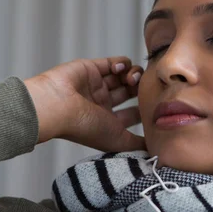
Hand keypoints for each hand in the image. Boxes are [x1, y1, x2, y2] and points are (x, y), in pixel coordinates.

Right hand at [23, 57, 144, 151]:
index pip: (131, 114)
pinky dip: (122, 63)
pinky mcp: (92, 68)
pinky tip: (120, 70)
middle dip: (141, 89)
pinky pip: (114, 62)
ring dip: (134, 75)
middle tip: (145, 89)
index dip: (144, 110)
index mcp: (106, 121)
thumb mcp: (117, 140)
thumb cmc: (84, 126)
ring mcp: (97, 85)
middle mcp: (101, 103)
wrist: (57, 107)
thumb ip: (137, 144)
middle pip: (130, 93)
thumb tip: (156, 149)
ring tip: (130, 80)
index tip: (154, 107)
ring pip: (124, 76)